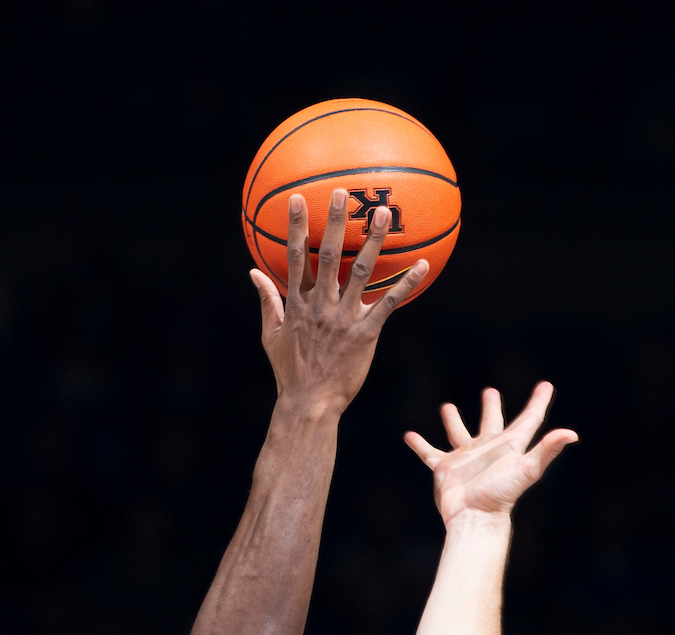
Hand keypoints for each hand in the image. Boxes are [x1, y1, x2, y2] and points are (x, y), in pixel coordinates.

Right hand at [251, 190, 428, 414]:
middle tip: (342, 191)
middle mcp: (320, 306)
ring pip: (361, 271)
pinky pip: (388, 304)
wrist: (309, 404)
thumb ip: (266, 300)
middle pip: (328, 255)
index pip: (294, 257)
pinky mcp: (365, 334)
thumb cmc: (289, 372)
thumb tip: (252, 272)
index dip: (295, 226)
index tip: (296, 198)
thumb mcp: (270, 336)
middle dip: (334, 221)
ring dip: (373, 240)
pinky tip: (423, 265)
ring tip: (383, 213)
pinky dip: (406, 284)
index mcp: (297, 304)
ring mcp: (343, 319)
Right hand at [405, 382, 576, 525]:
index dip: (539, 402)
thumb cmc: (501, 495)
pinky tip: (409, 436)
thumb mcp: (527, 470)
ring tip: (447, 407)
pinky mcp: (445, 469)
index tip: (547, 385)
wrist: (473, 518)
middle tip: (490, 392)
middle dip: (491, 407)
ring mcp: (466, 459)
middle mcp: (488, 450)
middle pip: (492, 423)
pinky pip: (430, 453)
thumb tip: (571, 434)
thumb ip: (547, 451)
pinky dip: (420, 445)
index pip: (529, 419)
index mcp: (510, 446)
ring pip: (459, 434)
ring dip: (452, 421)